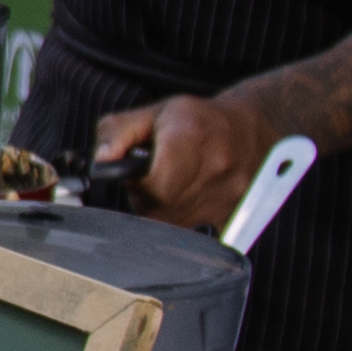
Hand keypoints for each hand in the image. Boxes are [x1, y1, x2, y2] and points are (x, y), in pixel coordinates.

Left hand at [91, 93, 269, 234]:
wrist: (251, 128)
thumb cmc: (199, 120)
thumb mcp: (152, 113)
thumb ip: (117, 134)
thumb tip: (100, 162)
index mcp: (191, 136)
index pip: (155, 185)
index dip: (137, 185)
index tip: (136, 176)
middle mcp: (215, 167)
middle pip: (161, 208)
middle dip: (145, 199)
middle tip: (150, 180)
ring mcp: (229, 194)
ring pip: (176, 225)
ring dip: (163, 211)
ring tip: (170, 187)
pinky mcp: (237, 215)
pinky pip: (200, 237)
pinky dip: (186, 226)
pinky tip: (187, 204)